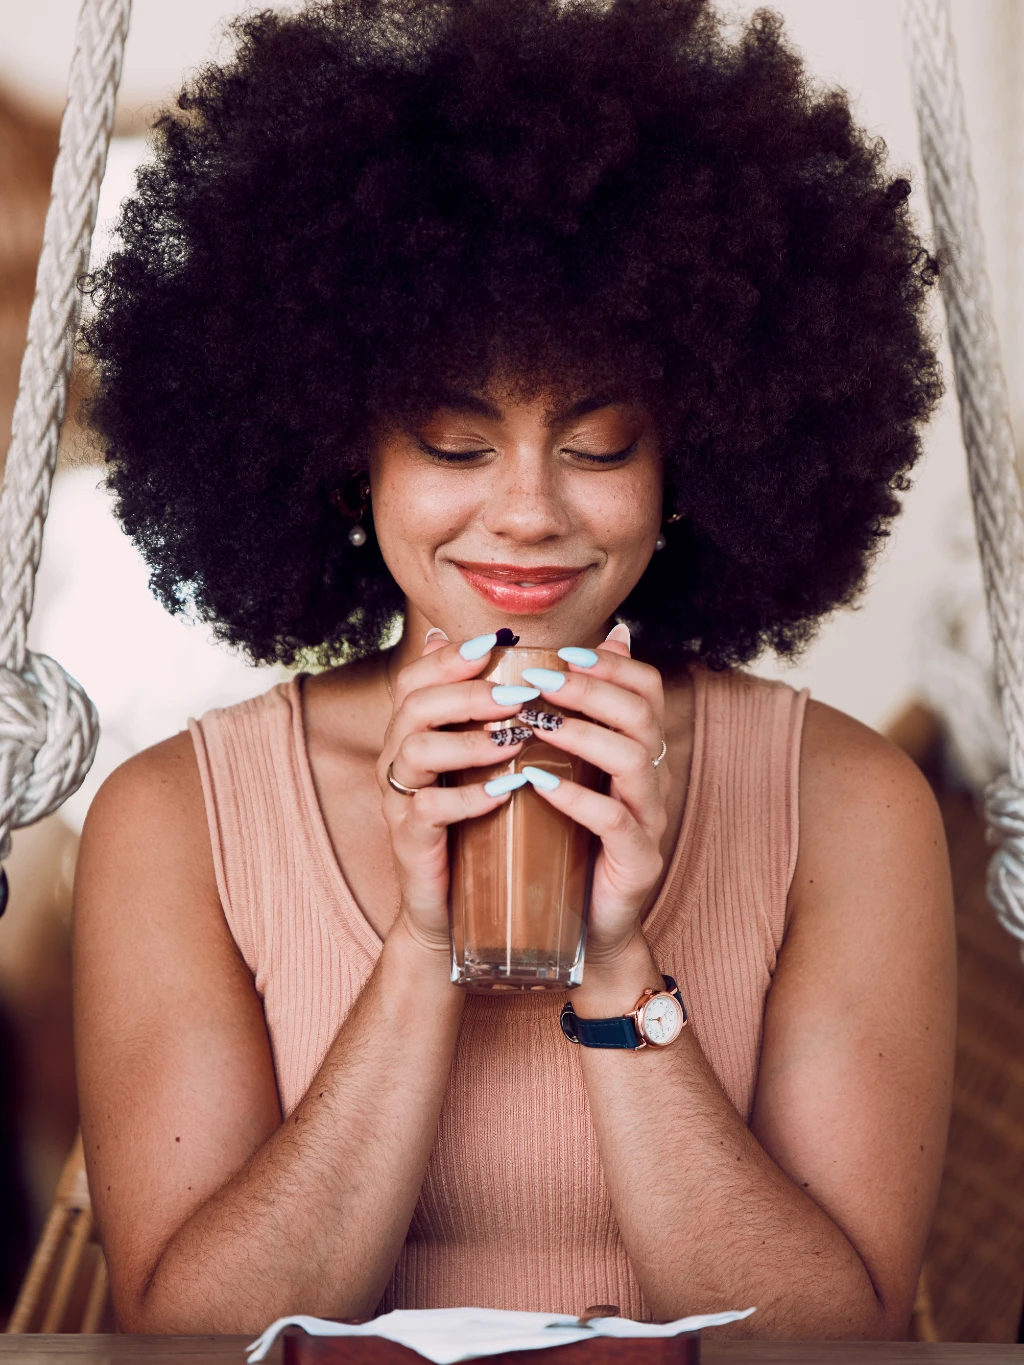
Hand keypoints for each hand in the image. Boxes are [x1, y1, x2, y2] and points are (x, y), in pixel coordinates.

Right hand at [378, 632, 532, 953]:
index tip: (495, 643)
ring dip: (468, 741)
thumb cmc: (476, 823)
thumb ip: (494, 708)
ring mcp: (399, 799)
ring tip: (515, 740)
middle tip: (517, 694)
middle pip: (413, 706)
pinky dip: (468, 797)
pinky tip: (505, 791)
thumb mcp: (485, 761)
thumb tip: (514, 644)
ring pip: (415, 753)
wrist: (454, 906)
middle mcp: (398, 758)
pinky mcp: (410, 841)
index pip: (417, 678)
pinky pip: (428, 811)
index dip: (450, 656)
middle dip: (466, 692)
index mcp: (413, 732)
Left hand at [516, 630, 668, 962]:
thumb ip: (563, 722)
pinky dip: (576, 797)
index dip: (611, 665)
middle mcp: (651, 781)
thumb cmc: (565, 843)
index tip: (563, 652)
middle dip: (588, 689)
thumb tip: (557, 669)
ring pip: (632, 759)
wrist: (580, 930)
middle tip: (538, 679)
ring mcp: (649, 822)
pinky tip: (537, 782)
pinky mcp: (636, 863)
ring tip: (534, 722)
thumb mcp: (564, 774)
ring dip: (581, 733)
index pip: (647, 689)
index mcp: (638, 753)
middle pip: (640, 714)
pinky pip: (615, 822)